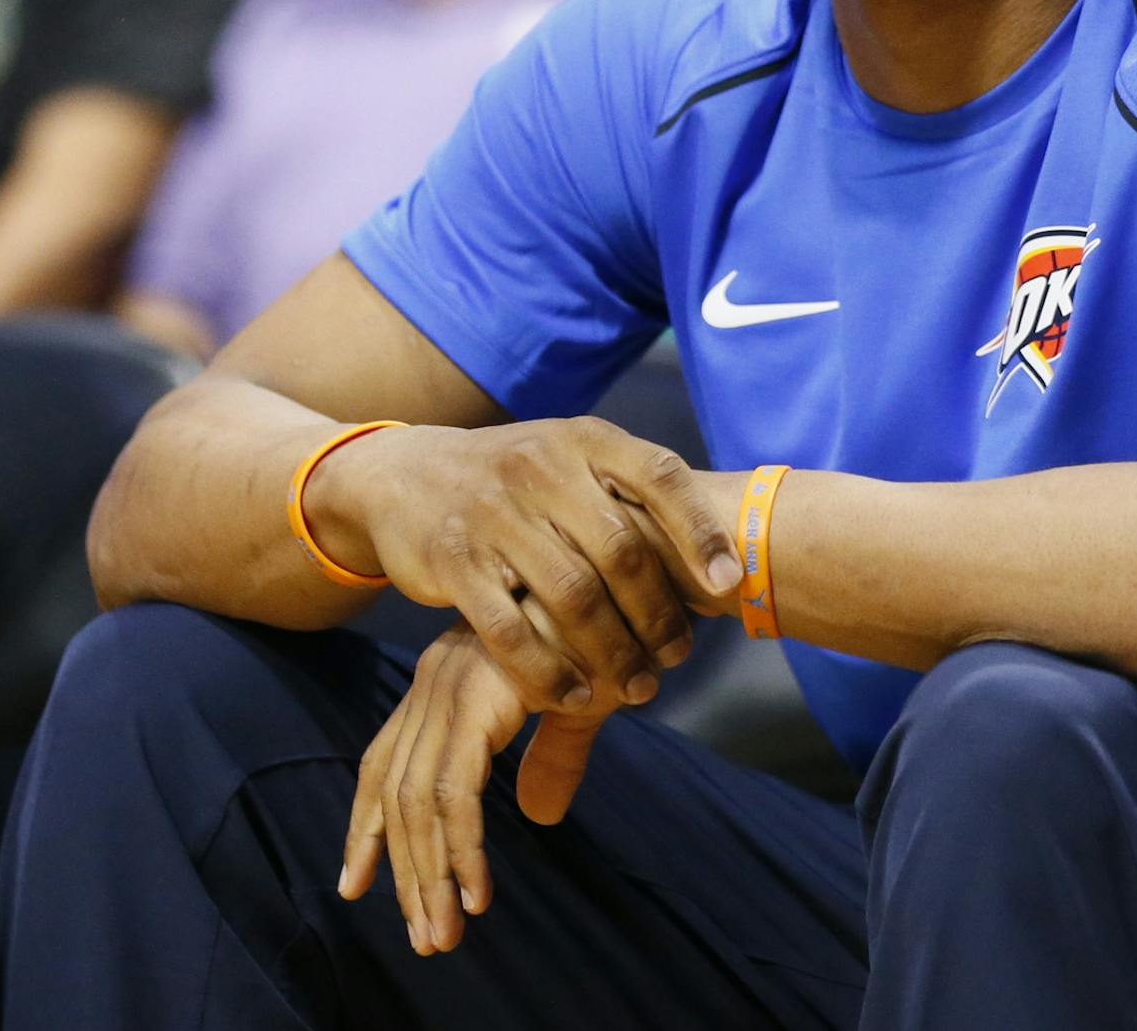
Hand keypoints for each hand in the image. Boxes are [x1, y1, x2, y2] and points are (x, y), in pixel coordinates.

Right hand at [327, 415, 742, 716]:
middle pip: (621, 550)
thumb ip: (633, 493)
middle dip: (658, 613)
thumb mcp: (571, 458)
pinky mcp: (453, 559)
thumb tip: (721, 557)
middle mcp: (542, 467)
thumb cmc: (517, 480)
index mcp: (584, 440)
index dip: (701, 532)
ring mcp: (494, 512)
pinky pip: (509, 628)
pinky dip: (548, 670)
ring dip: (612, 652)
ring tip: (637, 687)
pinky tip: (574, 695)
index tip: (729, 585)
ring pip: (571, 596)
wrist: (407, 474)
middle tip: (678, 656)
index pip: (660, 477)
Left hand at [340, 619, 617, 954]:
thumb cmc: (617, 630)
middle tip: (419, 934)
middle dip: (401, 869)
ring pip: (418, 803)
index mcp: (447, 677)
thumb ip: (552, 759)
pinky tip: (474, 896)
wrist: (641, 578)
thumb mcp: (580, 705)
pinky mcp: (481, 701)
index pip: (386, 764)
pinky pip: (454, 794)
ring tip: (441, 933)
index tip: (356, 884)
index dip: (366, 827)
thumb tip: (539, 817)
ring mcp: (453, 687)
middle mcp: (437, 679)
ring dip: (428, 877)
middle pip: (394, 791)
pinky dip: (461, 851)